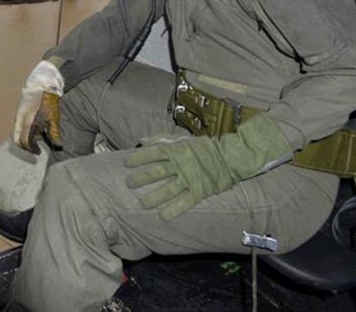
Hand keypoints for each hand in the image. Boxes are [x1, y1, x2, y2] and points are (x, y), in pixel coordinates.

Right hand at [13, 60, 64, 153]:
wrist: (41, 84)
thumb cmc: (48, 101)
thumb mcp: (54, 119)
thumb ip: (55, 134)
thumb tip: (58, 147)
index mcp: (28, 124)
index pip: (25, 142)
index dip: (32, 149)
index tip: (39, 152)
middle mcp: (20, 120)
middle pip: (17, 139)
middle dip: (25, 146)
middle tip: (34, 148)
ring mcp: (19, 114)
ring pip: (17, 132)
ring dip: (25, 137)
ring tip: (38, 136)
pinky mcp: (20, 110)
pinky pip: (19, 124)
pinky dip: (25, 130)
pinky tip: (36, 126)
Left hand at [124, 113, 291, 220]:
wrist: (229, 157)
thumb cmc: (201, 147)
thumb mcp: (180, 139)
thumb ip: (160, 139)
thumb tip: (140, 142)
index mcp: (175, 149)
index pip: (152, 153)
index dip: (137, 158)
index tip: (126, 163)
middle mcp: (180, 164)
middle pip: (156, 172)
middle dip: (140, 179)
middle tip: (129, 184)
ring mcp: (190, 178)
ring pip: (168, 189)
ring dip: (153, 197)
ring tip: (142, 203)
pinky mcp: (199, 191)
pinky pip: (184, 202)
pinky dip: (173, 210)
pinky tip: (162, 217)